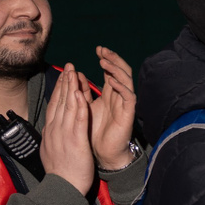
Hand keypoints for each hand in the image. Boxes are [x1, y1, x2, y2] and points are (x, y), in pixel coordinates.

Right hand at [40, 64, 95, 194]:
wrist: (62, 188)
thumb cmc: (60, 173)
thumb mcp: (51, 150)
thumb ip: (52, 137)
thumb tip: (50, 129)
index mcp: (51, 132)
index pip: (55, 106)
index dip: (59, 89)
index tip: (63, 76)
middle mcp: (55, 130)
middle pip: (59, 101)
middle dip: (64, 82)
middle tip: (69, 66)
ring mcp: (64, 134)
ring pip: (68, 106)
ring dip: (71, 87)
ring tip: (74, 72)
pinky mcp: (75, 141)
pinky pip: (78, 120)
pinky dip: (79, 105)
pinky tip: (81, 93)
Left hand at [91, 47, 137, 171]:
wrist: (102, 154)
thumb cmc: (94, 132)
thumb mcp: (84, 107)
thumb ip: (81, 92)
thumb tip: (75, 74)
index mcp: (110, 94)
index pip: (111, 71)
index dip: (107, 59)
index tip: (98, 50)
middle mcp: (119, 97)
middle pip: (121, 71)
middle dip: (113, 59)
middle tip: (103, 50)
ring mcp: (124, 104)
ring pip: (126, 81)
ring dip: (116, 70)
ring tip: (105, 62)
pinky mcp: (128, 114)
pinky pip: (129, 97)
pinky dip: (121, 87)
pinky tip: (112, 81)